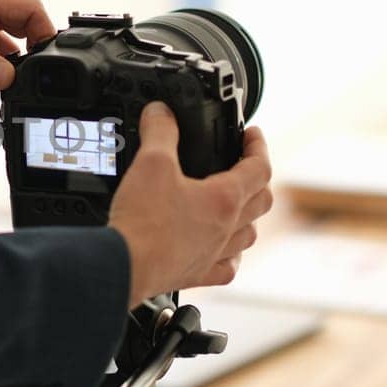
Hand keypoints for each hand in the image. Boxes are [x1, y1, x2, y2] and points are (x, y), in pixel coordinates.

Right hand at [109, 103, 273, 309]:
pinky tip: (222, 250)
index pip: (259, 167)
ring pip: (248, 235)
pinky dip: (230, 255)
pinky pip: (227, 267)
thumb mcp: (150, 162)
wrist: (125, 266)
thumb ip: (160, 131)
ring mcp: (213, 254)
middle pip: (261, 201)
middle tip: (246, 165)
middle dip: (258, 178)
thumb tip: (161, 112)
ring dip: (250, 216)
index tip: (252, 135)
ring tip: (239, 205)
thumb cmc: (142, 222)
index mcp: (224, 199)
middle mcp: (226, 229)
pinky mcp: (196, 274)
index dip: (258, 146)